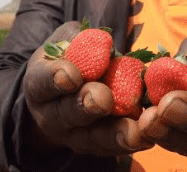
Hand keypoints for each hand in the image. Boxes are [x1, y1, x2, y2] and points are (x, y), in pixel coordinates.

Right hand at [23, 21, 152, 156]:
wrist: (67, 91)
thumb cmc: (68, 58)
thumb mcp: (67, 41)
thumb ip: (81, 39)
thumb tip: (104, 43)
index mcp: (38, 84)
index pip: (42, 83)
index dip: (55, 79)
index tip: (71, 76)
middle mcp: (51, 115)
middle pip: (68, 114)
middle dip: (87, 106)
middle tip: (103, 98)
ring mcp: (73, 135)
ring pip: (93, 137)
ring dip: (115, 134)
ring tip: (134, 130)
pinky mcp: (97, 147)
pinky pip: (114, 147)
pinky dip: (131, 142)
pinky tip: (148, 136)